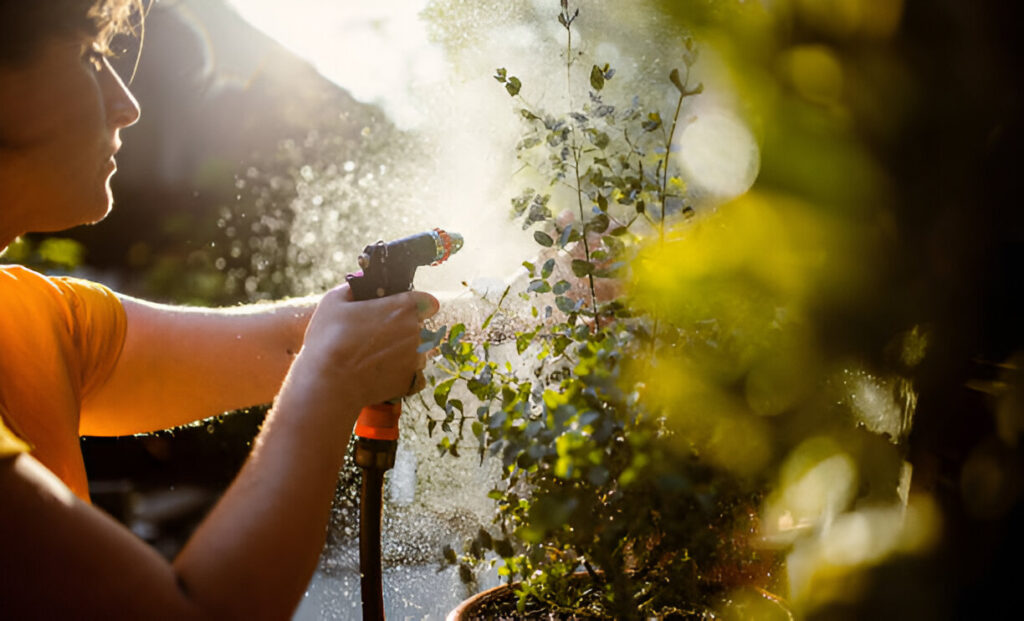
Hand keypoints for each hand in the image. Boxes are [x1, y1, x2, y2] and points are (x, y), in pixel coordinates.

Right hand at [292, 284, 438, 408]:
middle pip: (419, 326)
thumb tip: (361, 282)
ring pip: (417, 350)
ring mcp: (417, 358)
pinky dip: (402, 374)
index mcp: (403, 308)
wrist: (329, 385)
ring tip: (374, 356)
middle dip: (401, 328)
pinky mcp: (411, 381)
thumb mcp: (334, 301)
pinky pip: (414, 374)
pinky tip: (380, 372)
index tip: (397, 311)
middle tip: (374, 335)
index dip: (413, 304)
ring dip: (402, 352)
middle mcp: (417, 332)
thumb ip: (354, 287)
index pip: (426, 300)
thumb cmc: (329, 340)